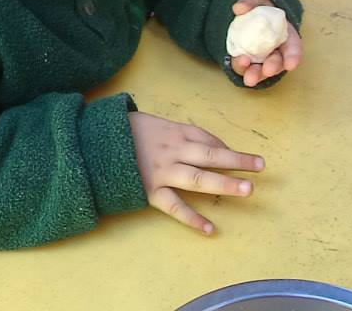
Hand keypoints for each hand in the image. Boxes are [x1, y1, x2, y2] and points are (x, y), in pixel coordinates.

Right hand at [129, 111, 264, 234]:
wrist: (91, 143)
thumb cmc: (122, 132)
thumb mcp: (150, 122)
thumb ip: (173, 132)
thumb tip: (198, 141)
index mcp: (172, 130)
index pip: (205, 137)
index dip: (223, 146)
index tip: (236, 155)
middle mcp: (173, 150)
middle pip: (211, 155)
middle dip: (237, 160)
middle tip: (260, 166)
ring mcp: (163, 171)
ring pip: (199, 178)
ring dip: (224, 184)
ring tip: (247, 190)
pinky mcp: (151, 191)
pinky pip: (175, 207)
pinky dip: (193, 219)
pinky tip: (210, 229)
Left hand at [230, 0, 302, 86]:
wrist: (246, 16)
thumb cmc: (259, 8)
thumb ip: (250, 1)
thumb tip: (239, 8)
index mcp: (286, 36)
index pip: (293, 48)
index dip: (293, 57)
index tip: (291, 64)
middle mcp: (276, 51)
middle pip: (277, 62)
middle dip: (273, 68)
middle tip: (267, 70)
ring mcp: (261, 58)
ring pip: (261, 69)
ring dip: (257, 74)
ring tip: (249, 78)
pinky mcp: (247, 60)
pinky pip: (246, 67)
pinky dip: (242, 68)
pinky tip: (239, 64)